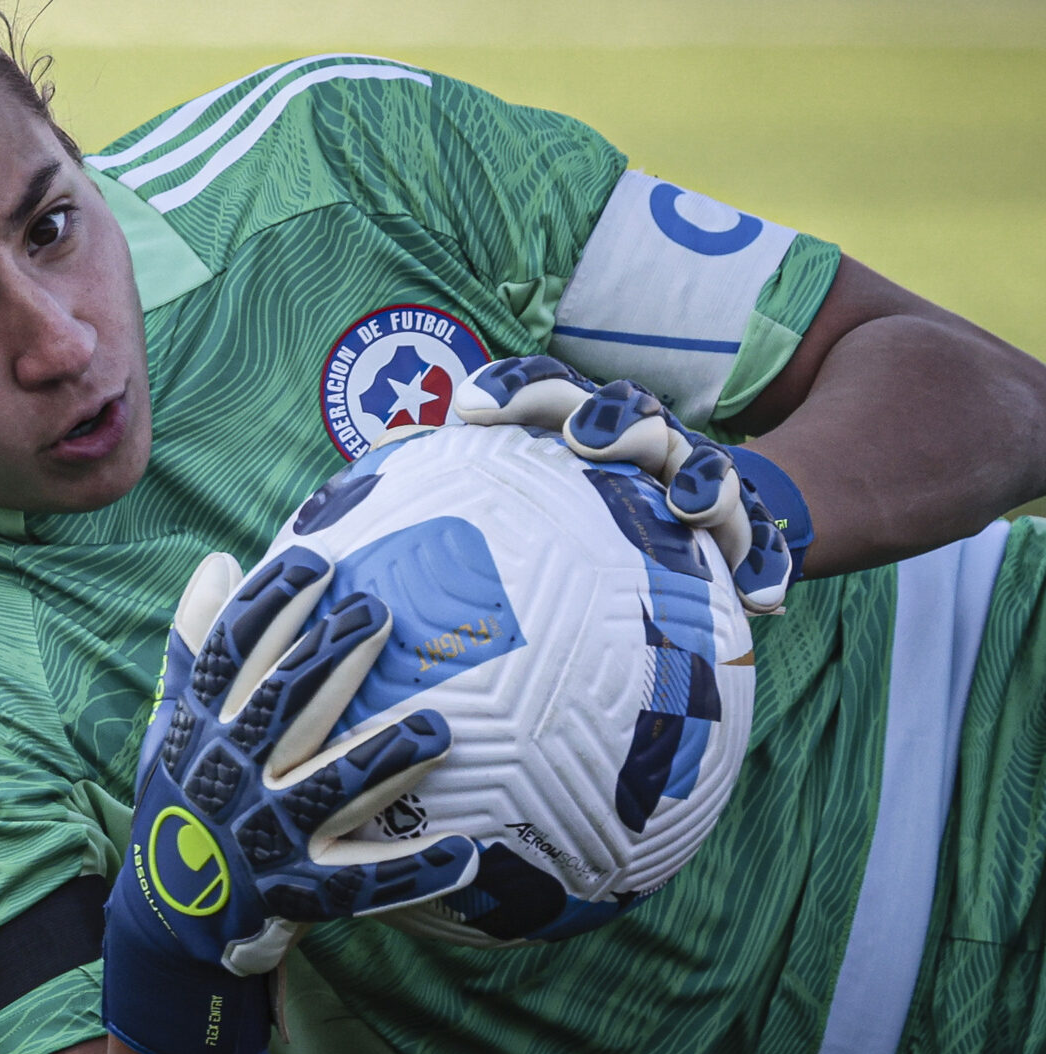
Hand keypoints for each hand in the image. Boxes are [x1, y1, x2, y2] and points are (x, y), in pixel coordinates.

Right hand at [102, 548, 478, 1053]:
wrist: (169, 912)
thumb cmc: (183, 796)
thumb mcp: (172, 721)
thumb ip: (196, 644)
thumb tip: (220, 560)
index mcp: (203, 728)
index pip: (232, 655)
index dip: (270, 605)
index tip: (314, 561)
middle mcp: (232, 775)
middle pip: (286, 708)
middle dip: (332, 659)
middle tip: (379, 613)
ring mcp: (268, 835)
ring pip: (333, 791)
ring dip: (386, 760)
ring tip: (438, 729)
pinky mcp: (301, 889)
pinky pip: (365, 882)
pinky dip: (414, 872)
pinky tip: (466, 853)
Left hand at [453, 355, 811, 613]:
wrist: (692, 520)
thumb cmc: (570, 523)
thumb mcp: (514, 510)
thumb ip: (445, 500)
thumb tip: (349, 508)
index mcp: (576, 427)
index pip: (540, 392)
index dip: (509, 392)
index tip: (470, 406)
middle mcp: (639, 444)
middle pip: (626, 415)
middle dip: (610, 419)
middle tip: (588, 441)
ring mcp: (696, 480)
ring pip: (702, 470)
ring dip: (699, 480)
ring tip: (690, 506)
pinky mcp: (745, 528)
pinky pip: (764, 545)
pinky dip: (765, 566)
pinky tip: (763, 601)